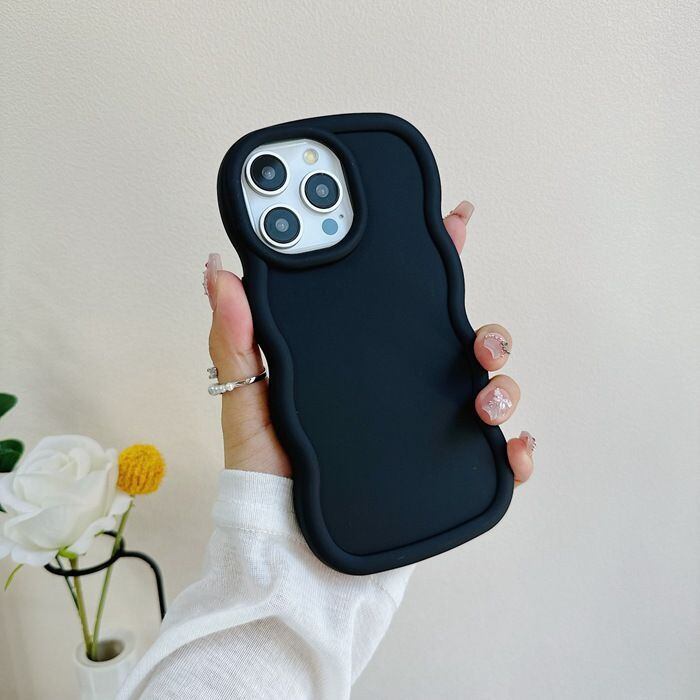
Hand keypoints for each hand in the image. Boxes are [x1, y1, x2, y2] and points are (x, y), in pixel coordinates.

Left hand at [205, 201, 534, 484]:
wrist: (287, 537)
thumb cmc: (267, 467)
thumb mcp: (247, 395)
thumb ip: (237, 337)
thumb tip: (218, 271)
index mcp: (365, 360)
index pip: (407, 302)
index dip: (436, 259)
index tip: (456, 222)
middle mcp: (404, 388)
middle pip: (465, 344)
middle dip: (489, 333)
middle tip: (478, 344)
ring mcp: (429, 428)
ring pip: (491, 391)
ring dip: (504, 388)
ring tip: (484, 403)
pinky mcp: (443, 469)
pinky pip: (494, 456)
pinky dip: (516, 450)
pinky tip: (513, 447)